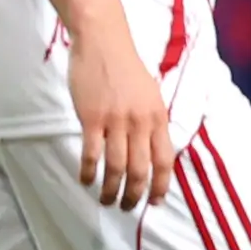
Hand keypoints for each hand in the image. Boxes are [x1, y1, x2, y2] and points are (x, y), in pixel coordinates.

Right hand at [68, 30, 171, 209]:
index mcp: (158, 117)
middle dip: (135, 195)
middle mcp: (140, 122)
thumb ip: (152, 121)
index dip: (161, 185)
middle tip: (127, 208)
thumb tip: (154, 150)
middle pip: (140, 169)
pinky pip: (91, 153)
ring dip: (111, 189)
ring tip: (106, 201)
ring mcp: (115, 121)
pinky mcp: (91, 117)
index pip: (164, 160)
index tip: (155, 202)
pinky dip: (88, 171)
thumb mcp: (150, 94)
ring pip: (116, 166)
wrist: (103, 41)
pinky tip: (85, 180)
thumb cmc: (126, 67)